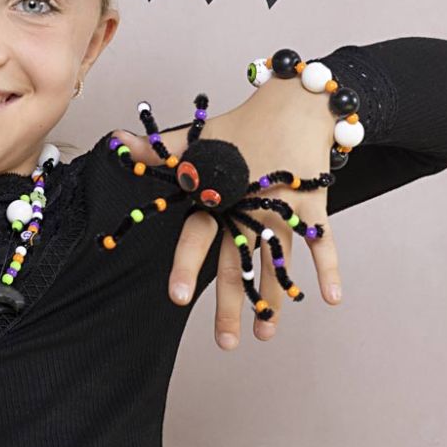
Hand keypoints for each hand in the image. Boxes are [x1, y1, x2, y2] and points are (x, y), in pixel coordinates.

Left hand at [111, 76, 342, 348]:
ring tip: (265, 337)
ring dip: (273, 302)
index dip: (188, 266)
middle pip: (236, 265)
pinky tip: (331, 300)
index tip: (178, 298)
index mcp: (216, 197)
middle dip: (230, 306)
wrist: (294, 102)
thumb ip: (158, 150)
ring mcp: (281, 210)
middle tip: (224, 344)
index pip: (197, 237)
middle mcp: (246, 209)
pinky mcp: (312, 206)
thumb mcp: (196, 137)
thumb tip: (116, 142)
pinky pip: (321, 242)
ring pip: (275, 265)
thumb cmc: (240, 124)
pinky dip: (328, 269)